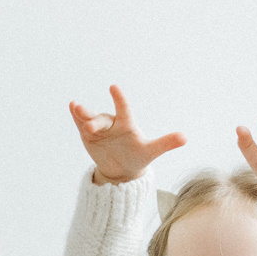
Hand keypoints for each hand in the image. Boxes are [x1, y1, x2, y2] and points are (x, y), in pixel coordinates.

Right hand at [69, 84, 185, 185]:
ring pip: (90, 119)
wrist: (121, 168)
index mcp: (126, 124)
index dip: (119, 99)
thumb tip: (185, 138)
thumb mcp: (151, 151)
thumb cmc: (138, 157)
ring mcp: (99, 128)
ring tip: (75, 108)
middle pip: (102, 119)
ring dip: (82, 114)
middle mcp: (112, 123)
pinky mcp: (87, 134)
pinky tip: (71, 107)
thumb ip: (166, 143)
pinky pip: (81, 124)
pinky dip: (75, 116)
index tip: (114, 87)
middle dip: (95, 120)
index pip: (123, 109)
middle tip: (90, 127)